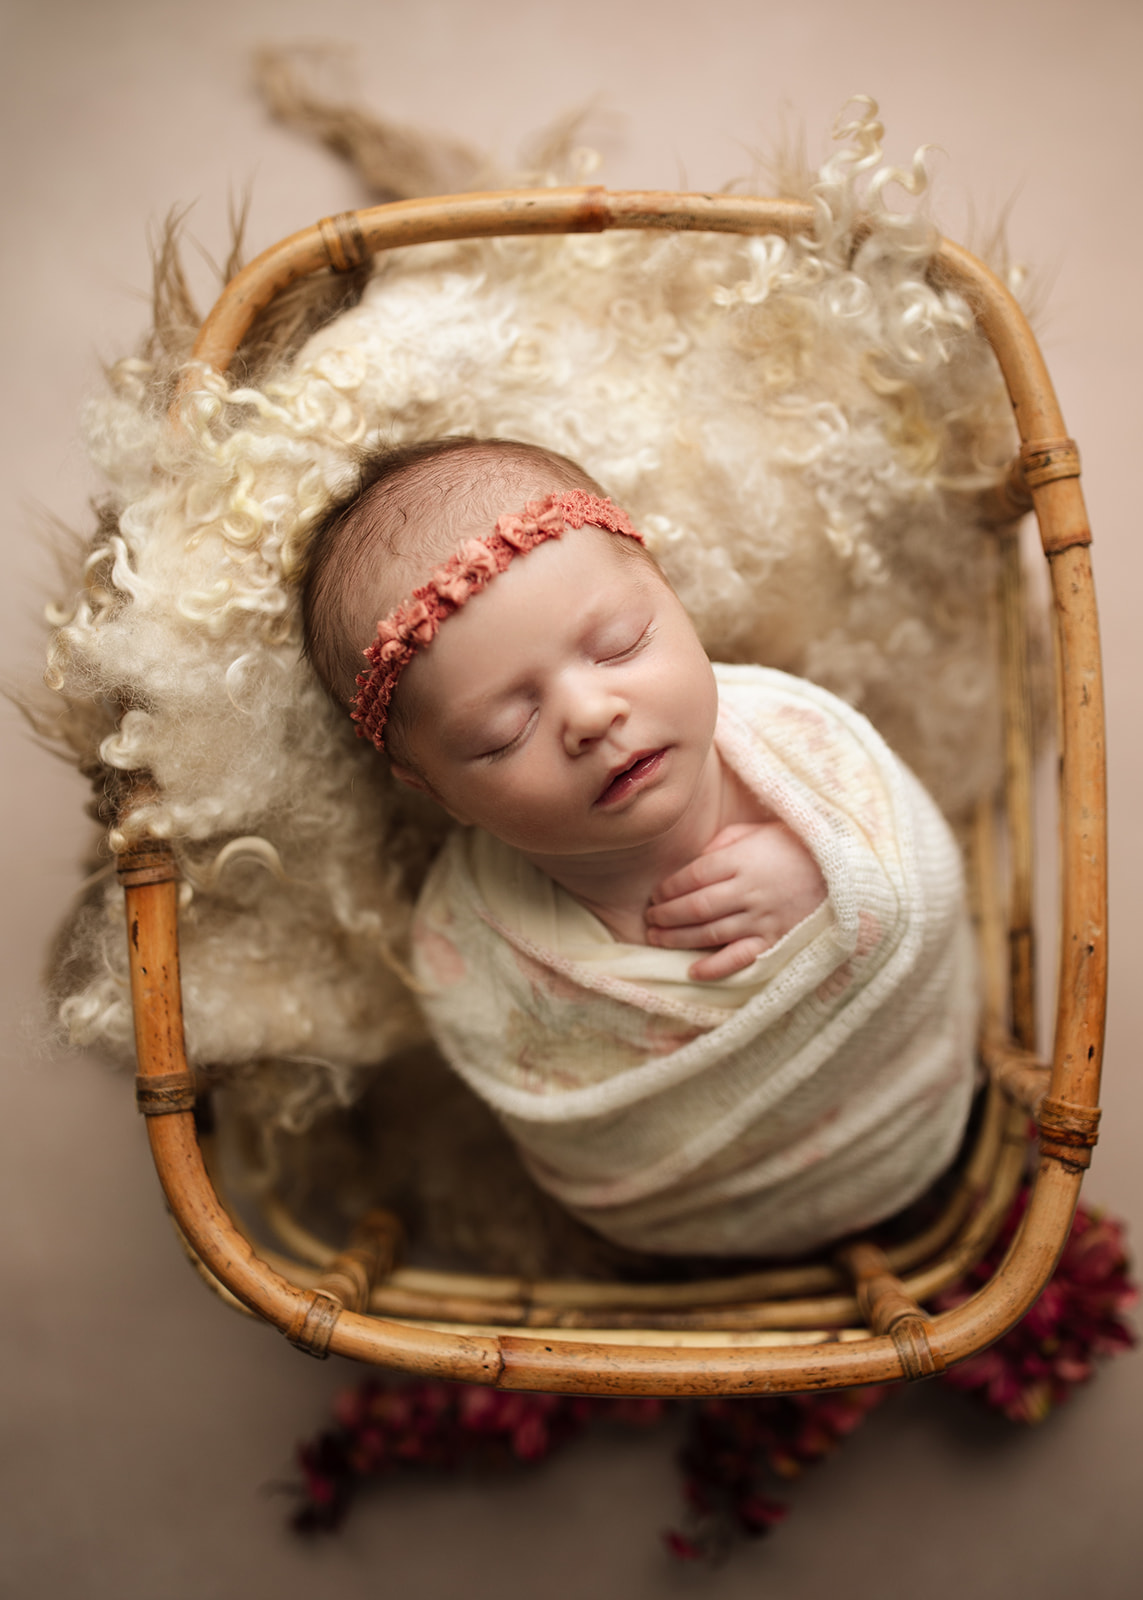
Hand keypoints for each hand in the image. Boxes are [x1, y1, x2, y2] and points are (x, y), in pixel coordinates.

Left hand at [645, 822, 826, 981]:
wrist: (846, 873)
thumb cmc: (798, 849)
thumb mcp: (761, 831)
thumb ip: (726, 841)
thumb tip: (696, 857)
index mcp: (743, 861)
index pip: (694, 876)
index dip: (669, 888)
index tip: (655, 894)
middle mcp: (750, 891)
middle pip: (696, 906)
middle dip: (666, 915)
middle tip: (649, 919)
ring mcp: (763, 919)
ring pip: (711, 933)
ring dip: (678, 938)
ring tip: (657, 939)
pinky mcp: (775, 941)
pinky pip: (740, 958)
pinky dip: (715, 967)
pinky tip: (692, 971)